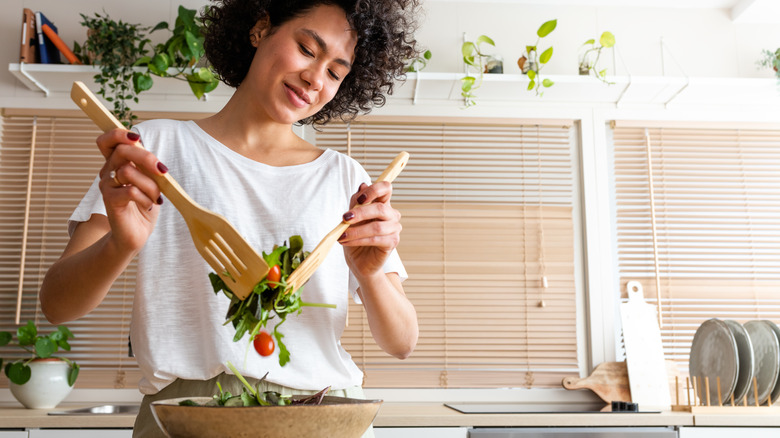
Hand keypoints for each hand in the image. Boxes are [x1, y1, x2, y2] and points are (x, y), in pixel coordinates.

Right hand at [96, 129, 165, 253]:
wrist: (135, 233)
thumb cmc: (144, 205)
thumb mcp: (150, 181)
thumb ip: (147, 166)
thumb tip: (153, 158)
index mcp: (117, 164)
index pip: (107, 140)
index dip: (119, 134)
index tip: (137, 138)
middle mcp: (108, 172)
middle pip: (122, 150)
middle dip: (146, 158)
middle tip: (162, 172)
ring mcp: (107, 186)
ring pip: (128, 171)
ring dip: (150, 184)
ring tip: (155, 197)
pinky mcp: (109, 201)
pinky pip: (131, 191)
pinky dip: (146, 198)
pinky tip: (148, 205)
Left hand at [339, 182, 401, 279]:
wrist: (359, 260)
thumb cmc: (356, 236)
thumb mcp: (352, 217)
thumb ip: (356, 202)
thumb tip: (362, 185)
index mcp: (383, 204)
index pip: (386, 188)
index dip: (374, 190)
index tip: (359, 199)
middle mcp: (391, 215)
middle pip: (380, 208)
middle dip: (360, 213)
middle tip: (344, 218)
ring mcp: (394, 229)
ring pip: (376, 226)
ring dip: (356, 231)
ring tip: (342, 235)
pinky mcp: (392, 243)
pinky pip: (375, 239)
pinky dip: (358, 240)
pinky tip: (346, 242)